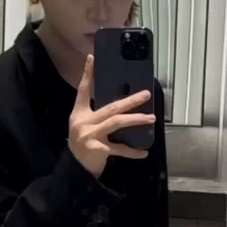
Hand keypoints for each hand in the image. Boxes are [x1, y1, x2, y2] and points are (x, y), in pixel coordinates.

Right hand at [68, 55, 153, 178]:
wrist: (75, 169)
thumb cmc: (84, 144)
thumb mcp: (85, 126)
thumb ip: (98, 115)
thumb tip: (123, 105)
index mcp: (79, 113)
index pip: (83, 90)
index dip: (87, 74)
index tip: (91, 58)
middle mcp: (83, 122)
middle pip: (110, 107)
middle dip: (130, 100)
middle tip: (146, 94)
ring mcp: (89, 135)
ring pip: (116, 123)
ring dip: (135, 120)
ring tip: (150, 118)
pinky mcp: (97, 150)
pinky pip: (119, 149)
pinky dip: (132, 152)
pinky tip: (143, 152)